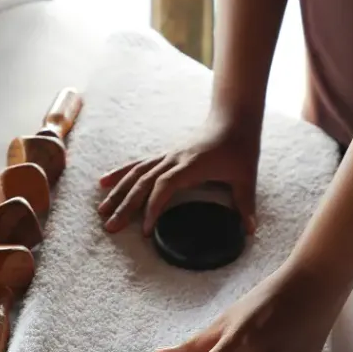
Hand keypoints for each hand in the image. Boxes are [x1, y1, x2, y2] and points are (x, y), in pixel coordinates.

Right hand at [97, 112, 259, 234]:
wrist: (234, 119)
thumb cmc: (241, 149)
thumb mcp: (247, 178)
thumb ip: (246, 205)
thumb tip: (251, 231)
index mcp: (191, 165)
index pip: (165, 186)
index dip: (153, 207)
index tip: (146, 231)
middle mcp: (174, 160)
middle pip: (143, 183)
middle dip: (125, 206)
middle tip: (110, 228)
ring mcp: (167, 156)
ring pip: (136, 174)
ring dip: (117, 193)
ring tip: (101, 212)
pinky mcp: (165, 155)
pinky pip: (138, 165)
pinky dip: (120, 174)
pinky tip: (103, 182)